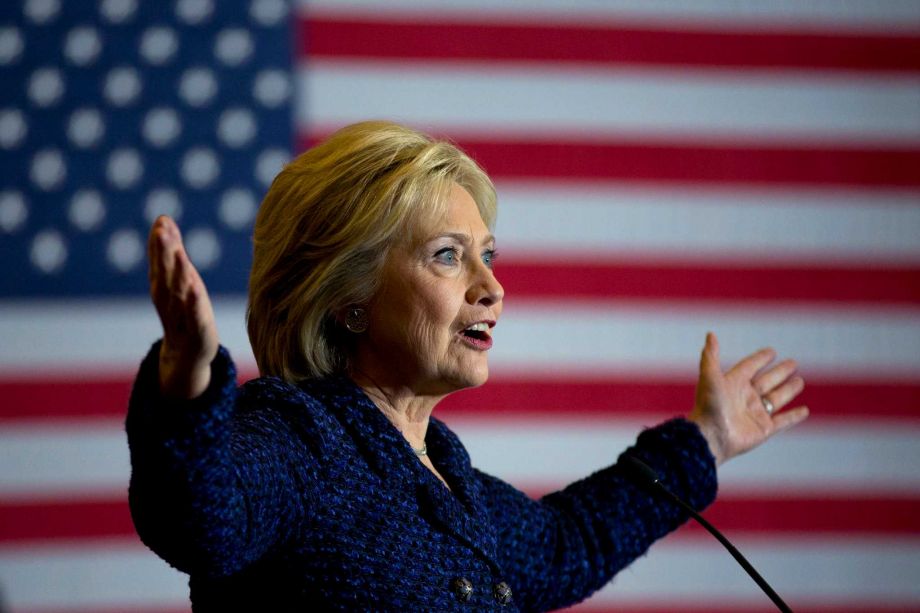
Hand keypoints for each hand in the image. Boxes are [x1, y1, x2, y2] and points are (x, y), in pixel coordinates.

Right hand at [148, 215, 218, 398]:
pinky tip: (194, 289)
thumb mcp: (180, 277)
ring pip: (177, 293)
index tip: (161, 221)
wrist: (187, 355)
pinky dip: (193, 303)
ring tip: (178, 255)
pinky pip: (194, 316)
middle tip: (160, 231)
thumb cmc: (185, 310)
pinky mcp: (197, 331)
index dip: (160, 243)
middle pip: (165, 274)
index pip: (160, 261)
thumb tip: (163, 218)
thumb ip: (171, 249)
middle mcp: (170, 299)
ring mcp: (182, 316)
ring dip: (177, 275)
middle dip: (162, 253)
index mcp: (165, 285)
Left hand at [688, 332, 808, 465]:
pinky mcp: (764, 429)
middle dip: (779, 372)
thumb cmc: (708, 406)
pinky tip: (805, 410)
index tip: (772, 351)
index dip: (760, 359)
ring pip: (776, 398)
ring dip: (788, 390)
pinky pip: (783, 421)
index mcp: (733, 384)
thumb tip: (710, 334)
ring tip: (800, 380)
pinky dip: (794, 416)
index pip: (750, 367)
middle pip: (766, 381)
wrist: (710, 437)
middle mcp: (745, 397)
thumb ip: (710, 356)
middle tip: (793, 362)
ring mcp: (755, 413)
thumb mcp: (709, 377)